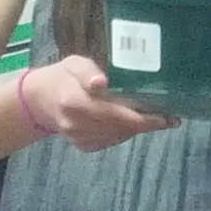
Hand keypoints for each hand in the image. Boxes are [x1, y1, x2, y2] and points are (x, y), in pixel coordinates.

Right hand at [21, 56, 176, 149]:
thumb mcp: (73, 64)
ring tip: (157, 119)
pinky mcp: (83, 146)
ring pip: (119, 136)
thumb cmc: (63, 76)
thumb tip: (100, 82)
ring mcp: (79, 138)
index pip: (117, 115)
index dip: (145, 118)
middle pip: (122, 128)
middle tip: (170, 117)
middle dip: (148, 124)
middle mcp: (76, 124)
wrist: (40, 99)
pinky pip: (112, 141)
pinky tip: (134, 123)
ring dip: (139, 129)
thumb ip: (87, 71)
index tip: (168, 115)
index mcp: (74, 101)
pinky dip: (125, 133)